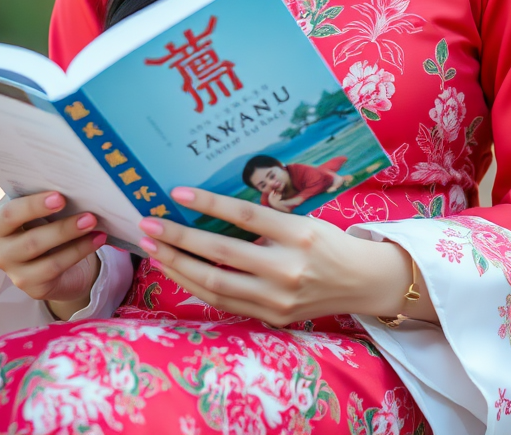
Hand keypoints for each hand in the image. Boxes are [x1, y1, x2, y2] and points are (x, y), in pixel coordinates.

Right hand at [0, 191, 105, 319]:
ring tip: (94, 224)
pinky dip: (79, 251)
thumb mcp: (36, 207)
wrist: (50, 254)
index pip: (9, 214)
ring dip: (74, 239)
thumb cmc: (42, 219)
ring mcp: (14, 272)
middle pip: (30, 240)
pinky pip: (56, 268)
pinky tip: (97, 239)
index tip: (60, 197)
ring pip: (46, 258)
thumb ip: (43, 196)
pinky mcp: (32, 288)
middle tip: (89, 215)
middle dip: (62, 227)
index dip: (33, 206)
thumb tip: (70, 182)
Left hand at [138, 186, 436, 326]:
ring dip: (180, 266)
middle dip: (180, 239)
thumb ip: (264, 220)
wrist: (362, 281)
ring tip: (154, 249)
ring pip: (217, 284)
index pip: (245, 216)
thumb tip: (212, 207)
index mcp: (299, 234)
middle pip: (222, 254)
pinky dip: (197, 287)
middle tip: (149, 224)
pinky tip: (178, 271)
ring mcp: (279, 298)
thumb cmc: (327, 242)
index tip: (177, 193)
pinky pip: (226, 303)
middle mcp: (288, 268)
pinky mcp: (273, 318)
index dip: (209, 204)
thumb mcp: (303, 220)